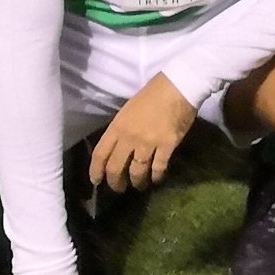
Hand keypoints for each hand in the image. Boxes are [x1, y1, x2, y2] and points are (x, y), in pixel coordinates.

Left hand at [88, 72, 198, 192]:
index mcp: (117, 127)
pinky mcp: (167, 145)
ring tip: (139, 186)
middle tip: (119, 189)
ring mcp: (148, 142)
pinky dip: (157, 176)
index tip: (97, 181)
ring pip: (137, 171)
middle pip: (116, 167)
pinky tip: (157, 179)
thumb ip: (121, 129)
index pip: (100, 154)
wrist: (179, 86)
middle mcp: (129, 137)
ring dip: (137, 182)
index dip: (96, 171)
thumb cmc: (153, 94)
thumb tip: (120, 147)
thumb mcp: (128, 110)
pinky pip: (158, 167)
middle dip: (115, 182)